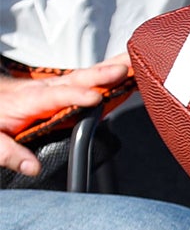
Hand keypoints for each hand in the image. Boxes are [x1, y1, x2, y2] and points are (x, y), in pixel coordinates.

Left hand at [0, 57, 127, 178]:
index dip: (74, 96)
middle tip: (125, 67)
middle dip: (102, 73)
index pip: (53, 96)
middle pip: (76, 79)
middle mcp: (44, 90)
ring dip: (112, 68)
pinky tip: (126, 72)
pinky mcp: (61, 90)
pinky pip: (87, 80)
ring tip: (136, 62)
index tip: (95, 98)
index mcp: (27, 101)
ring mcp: (54, 88)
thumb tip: (33, 167)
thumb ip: (10, 153)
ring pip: (85, 75)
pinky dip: (108, 75)